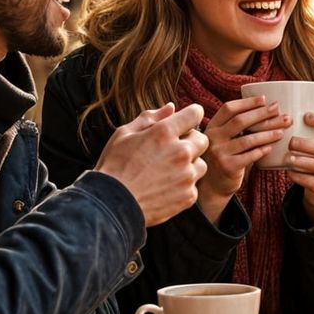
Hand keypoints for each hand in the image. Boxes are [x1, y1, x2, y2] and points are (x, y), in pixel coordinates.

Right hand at [95, 103, 209, 226]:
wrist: (111, 205)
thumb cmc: (114, 167)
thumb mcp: (124, 134)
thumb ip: (150, 118)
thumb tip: (171, 107)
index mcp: (165, 133)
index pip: (195, 113)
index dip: (190, 115)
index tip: (183, 123)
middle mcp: (180, 152)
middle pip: (203, 139)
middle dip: (190, 142)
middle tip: (171, 150)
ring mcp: (186, 175)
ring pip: (201, 164)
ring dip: (189, 165)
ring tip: (168, 171)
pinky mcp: (188, 196)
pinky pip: (194, 185)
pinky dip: (184, 185)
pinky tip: (165, 187)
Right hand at [196, 96, 291, 222]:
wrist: (214, 184)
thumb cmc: (226, 155)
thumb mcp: (224, 137)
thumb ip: (235, 125)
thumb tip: (267, 106)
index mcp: (212, 126)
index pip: (229, 108)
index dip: (247, 102)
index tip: (264, 99)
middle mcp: (213, 138)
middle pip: (240, 121)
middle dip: (262, 114)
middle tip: (279, 111)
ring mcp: (219, 153)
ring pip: (248, 140)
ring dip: (267, 133)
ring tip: (282, 130)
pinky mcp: (227, 167)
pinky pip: (249, 156)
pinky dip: (262, 150)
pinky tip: (271, 147)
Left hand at [285, 113, 313, 224]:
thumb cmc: (313, 160)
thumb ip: (307, 134)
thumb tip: (282, 115)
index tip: (305, 116)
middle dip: (306, 144)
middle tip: (291, 142)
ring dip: (301, 161)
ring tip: (288, 158)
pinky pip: (312, 182)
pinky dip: (299, 177)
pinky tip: (289, 173)